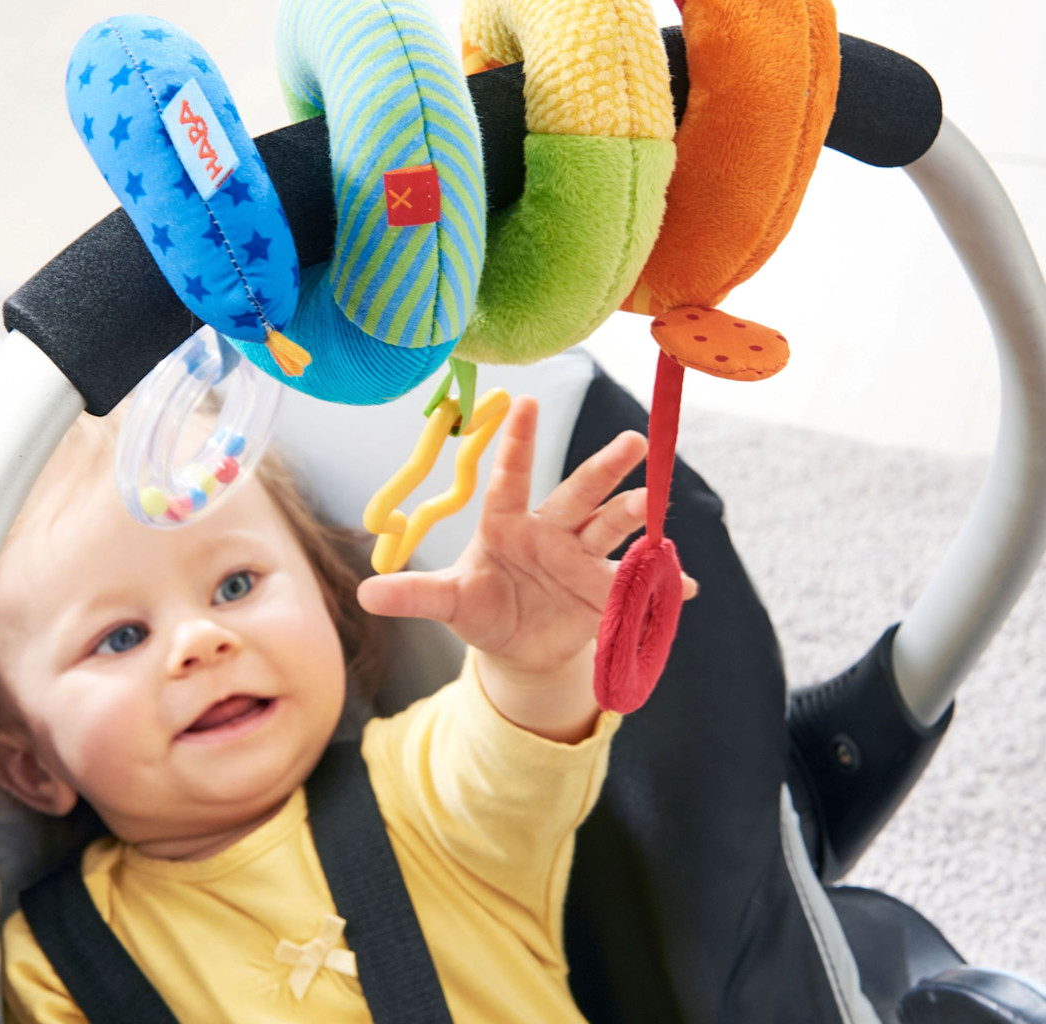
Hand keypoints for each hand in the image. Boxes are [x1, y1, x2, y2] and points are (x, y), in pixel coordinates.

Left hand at [357, 396, 695, 737]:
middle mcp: (550, 531)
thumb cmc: (480, 608)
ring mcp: (581, 557)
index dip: (517, 443)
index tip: (525, 401)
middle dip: (604, 468)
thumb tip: (364, 593)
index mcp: (507, 525)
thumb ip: (414, 595)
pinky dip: (660, 585)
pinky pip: (634, 583)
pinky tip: (684, 587)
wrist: (518, 647)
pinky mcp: (603, 589)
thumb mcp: (448, 603)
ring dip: (635, 514)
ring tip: (654, 506)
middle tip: (634, 439)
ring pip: (610, 527)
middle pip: (578, 492)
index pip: (511, 479)